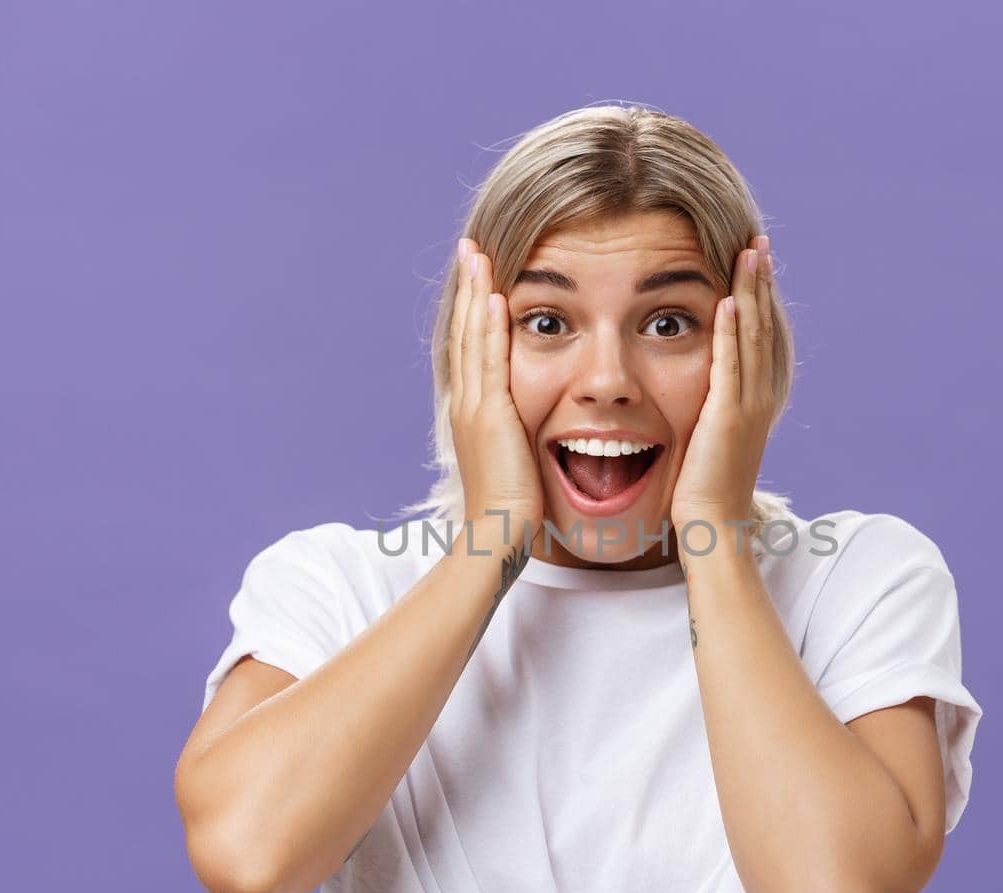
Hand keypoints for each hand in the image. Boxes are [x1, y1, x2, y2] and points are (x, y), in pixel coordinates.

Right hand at [448, 239, 544, 550]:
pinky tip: (493, 295)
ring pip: (471, 336)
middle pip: (464, 330)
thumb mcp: (517, 460)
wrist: (497, 536)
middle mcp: (467, 402)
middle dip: (467, 287)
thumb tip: (538, 426)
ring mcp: (474, 407)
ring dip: (474, 292)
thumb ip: (522, 434)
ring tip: (477, 253)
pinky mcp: (488, 415)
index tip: (479, 275)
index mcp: (474, 411)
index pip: (472, 347)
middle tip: (470, 247)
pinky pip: (489, 359)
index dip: (473, 308)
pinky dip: (488, 326)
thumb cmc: (515, 510)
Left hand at [670, 235, 776, 535]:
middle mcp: (758, 396)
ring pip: (753, 335)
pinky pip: (731, 363)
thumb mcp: (709, 440)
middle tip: (758, 242)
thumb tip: (696, 398)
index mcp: (753, 400)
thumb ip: (707, 412)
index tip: (752, 263)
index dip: (757, 297)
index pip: (758, 337)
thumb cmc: (702, 493)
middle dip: (759, 282)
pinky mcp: (727, 415)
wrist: (712, 526)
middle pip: (763, 325)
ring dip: (751, 291)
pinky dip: (732, 329)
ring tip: (750, 252)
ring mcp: (747, 404)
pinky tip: (729, 298)